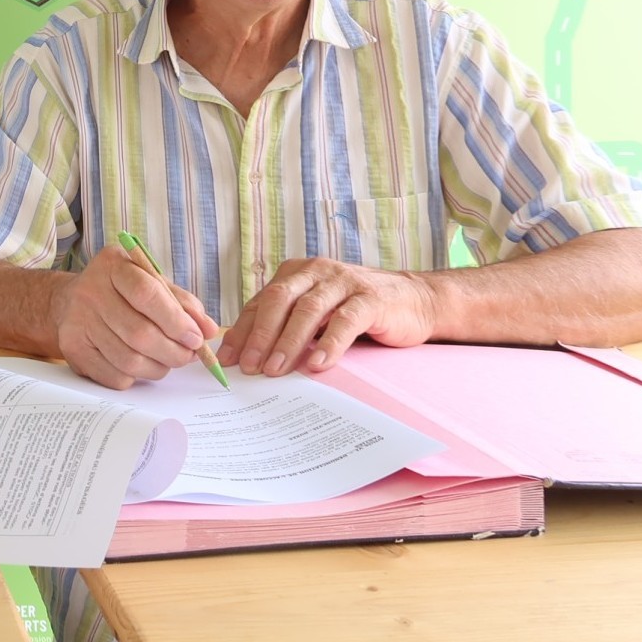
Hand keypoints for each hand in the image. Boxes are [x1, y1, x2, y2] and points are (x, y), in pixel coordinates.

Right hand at [52, 246, 218, 388]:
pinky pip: (115, 376)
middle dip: (173, 351)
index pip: (147, 294)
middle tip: (188, 355)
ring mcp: (77, 321)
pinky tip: (141, 364)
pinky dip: (137, 377)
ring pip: (129, 360)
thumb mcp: (151, 282)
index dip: (176, 321)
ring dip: (159, 367)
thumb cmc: (120, 291)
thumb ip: (181, 303)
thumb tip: (209, 330)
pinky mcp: (72, 349)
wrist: (70, 300)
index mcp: (113, 265)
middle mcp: (90, 291)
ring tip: (167, 361)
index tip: (196, 338)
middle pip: (139, 333)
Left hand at [217, 257, 437, 375]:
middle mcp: (315, 272)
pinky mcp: (370, 298)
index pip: (260, 303)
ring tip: (275, 370)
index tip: (228, 361)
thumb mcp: (315, 314)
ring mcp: (343, 282)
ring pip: (308, 310)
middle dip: (259, 335)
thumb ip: (285, 325)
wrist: (413, 300)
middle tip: (249, 367)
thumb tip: (246, 356)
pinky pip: (345, 321)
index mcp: (295, 274)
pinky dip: (329, 344)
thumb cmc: (355, 310)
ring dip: (288, 342)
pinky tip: (317, 364)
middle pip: (278, 300)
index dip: (242, 332)